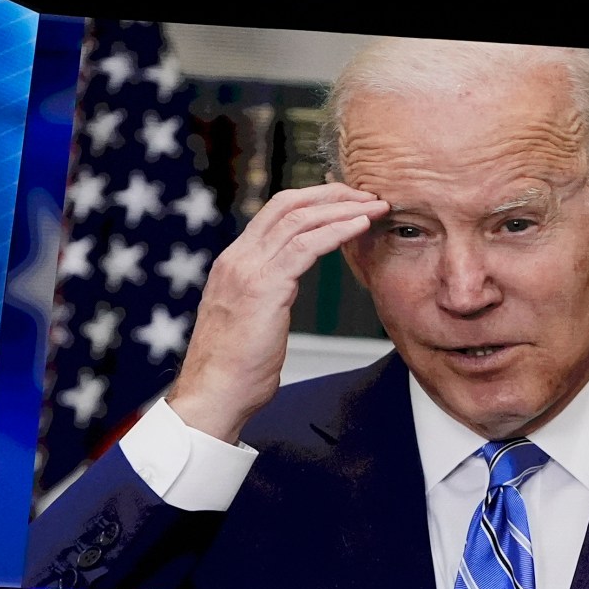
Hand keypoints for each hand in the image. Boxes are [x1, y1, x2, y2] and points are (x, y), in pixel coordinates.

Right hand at [168, 183, 386, 442]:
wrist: (214, 394)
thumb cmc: (235, 370)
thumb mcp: (249, 319)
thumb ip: (265, 295)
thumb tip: (283, 290)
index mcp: (233, 263)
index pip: (274, 213)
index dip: (313, 201)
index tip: (346, 201)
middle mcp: (237, 258)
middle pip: (287, 204)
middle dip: (331, 194)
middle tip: (366, 194)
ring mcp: (248, 269)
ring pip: (299, 219)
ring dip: (342, 208)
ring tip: (374, 206)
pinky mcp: (263, 287)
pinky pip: (305, 246)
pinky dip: (337, 230)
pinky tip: (361, 226)